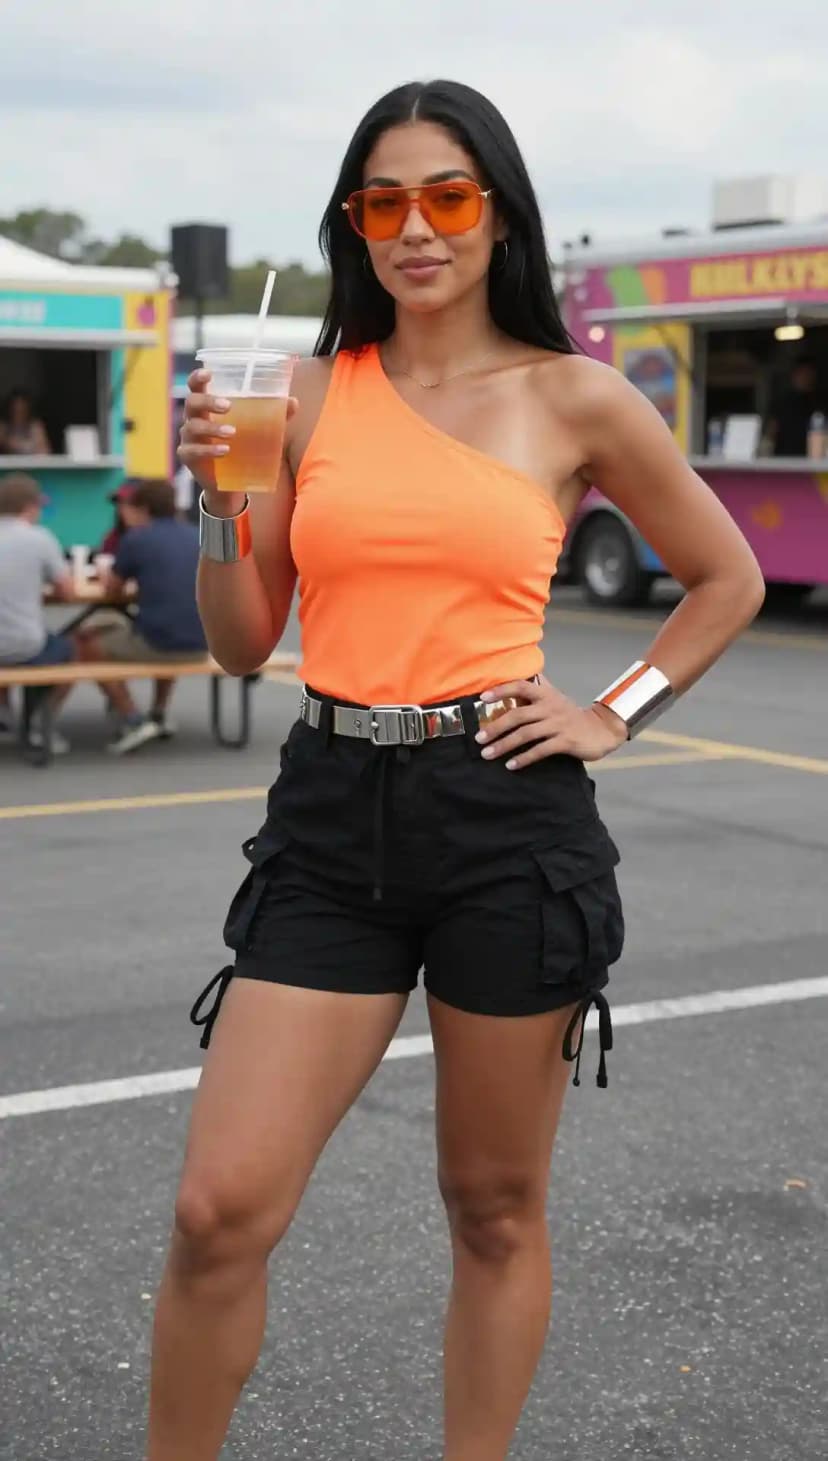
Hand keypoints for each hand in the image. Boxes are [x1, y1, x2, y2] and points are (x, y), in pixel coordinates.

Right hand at [177, 369, 297, 512]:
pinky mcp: (189, 457)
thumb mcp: (255, 429)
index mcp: (207, 407)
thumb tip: (293, 402)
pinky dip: (209, 450)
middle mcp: (194, 419)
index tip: (208, 373)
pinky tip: (224, 451)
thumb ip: (272, 415)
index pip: (196, 386)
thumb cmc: (240, 446)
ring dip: (213, 428)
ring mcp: (189, 438)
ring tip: (232, 433)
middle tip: (228, 406)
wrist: (229, 482)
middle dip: (208, 401)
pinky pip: (193, 451)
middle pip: (192, 402)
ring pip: (193, 427)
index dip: (198, 377)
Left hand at [475, 675, 627, 768]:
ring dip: (504, 745)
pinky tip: (511, 765)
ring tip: (487, 754)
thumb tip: (513, 678)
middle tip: (479, 737)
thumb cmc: (570, 715)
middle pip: (518, 715)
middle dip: (496, 727)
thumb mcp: (554, 698)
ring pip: (526, 734)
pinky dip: (524, 758)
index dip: (501, 690)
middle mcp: (550, 707)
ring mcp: (558, 725)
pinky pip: (540, 750)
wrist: (601, 730)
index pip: (521, 686)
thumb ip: (535, 690)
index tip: (482, 698)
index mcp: (545, 694)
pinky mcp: (565, 742)